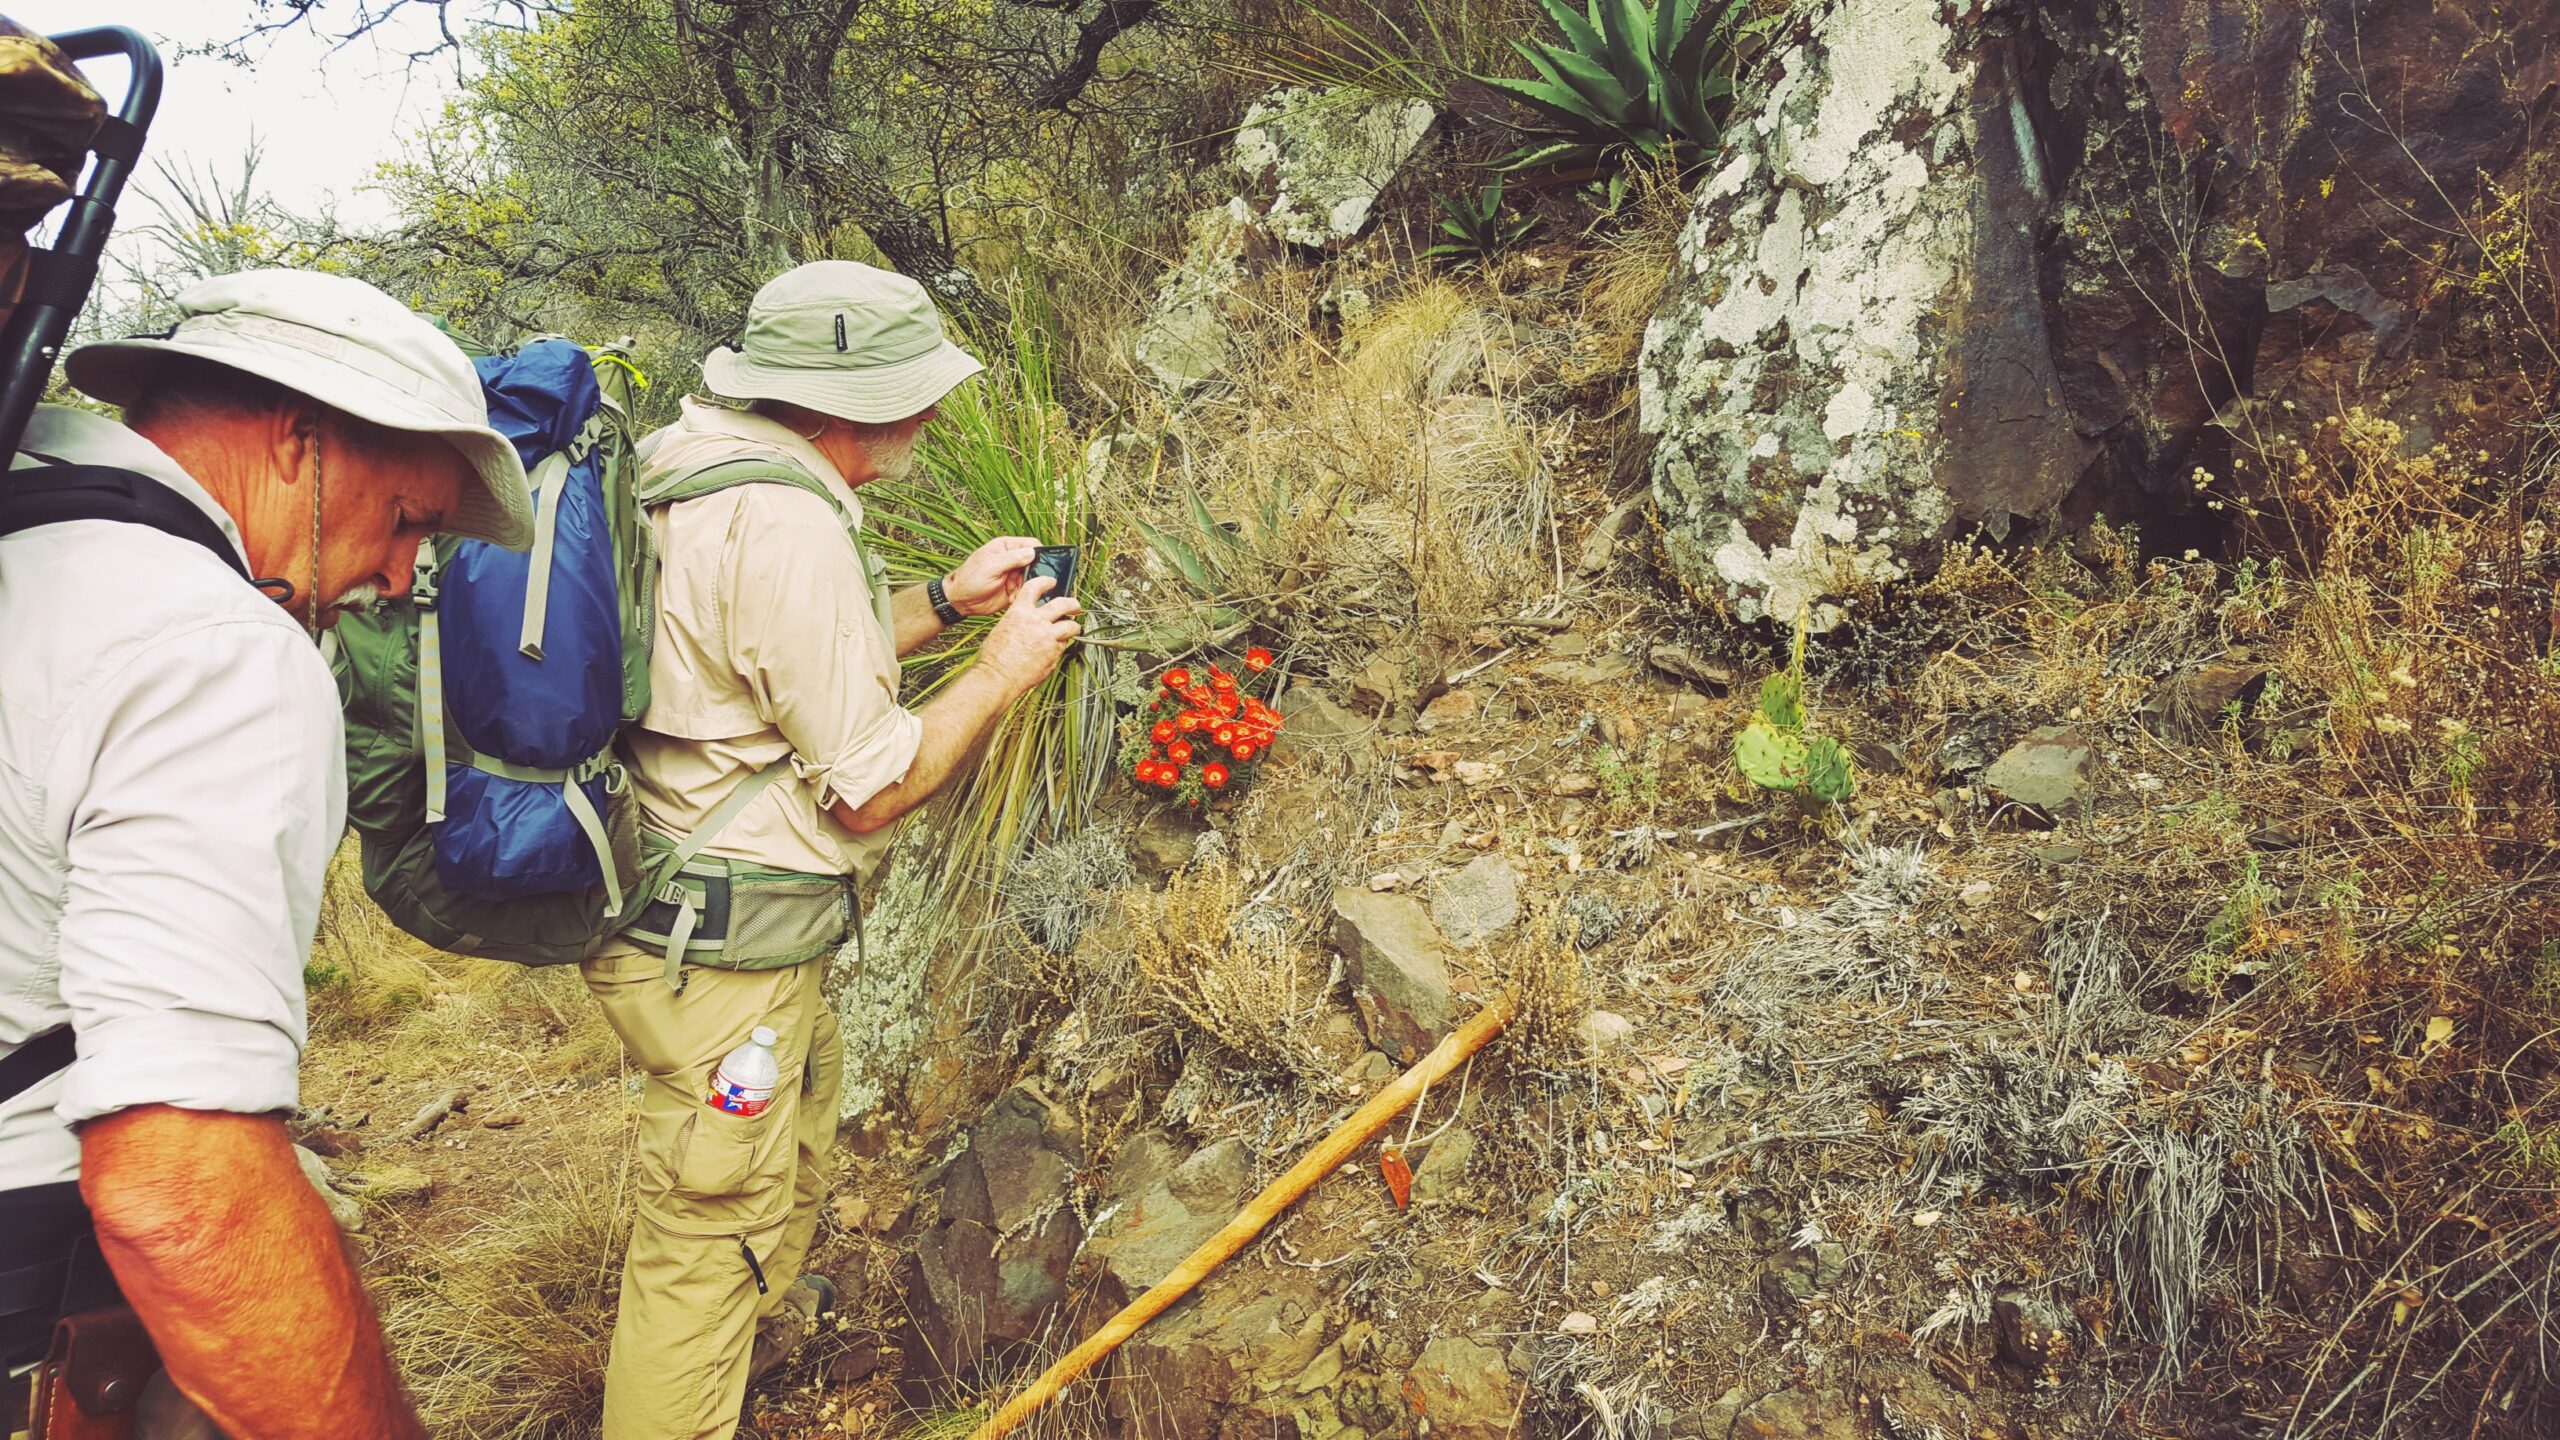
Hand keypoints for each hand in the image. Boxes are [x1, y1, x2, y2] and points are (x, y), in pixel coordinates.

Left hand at [944, 536, 1038, 617]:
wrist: (961, 601)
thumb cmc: (970, 579)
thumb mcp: (990, 566)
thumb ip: (1012, 558)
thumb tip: (1033, 552)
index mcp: (1006, 547)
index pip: (1030, 545)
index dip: (1038, 553)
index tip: (1038, 565)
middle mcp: (1012, 559)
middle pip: (1035, 563)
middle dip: (1033, 574)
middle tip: (1024, 583)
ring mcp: (1014, 575)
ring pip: (1033, 578)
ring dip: (1027, 586)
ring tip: (1014, 592)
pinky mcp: (1014, 589)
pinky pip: (1027, 591)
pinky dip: (1022, 596)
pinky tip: (1011, 598)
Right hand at [977, 575, 1082, 695]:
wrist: (998, 676)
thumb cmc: (994, 656)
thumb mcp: (1003, 628)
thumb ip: (1020, 621)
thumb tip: (1030, 622)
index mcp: (1019, 612)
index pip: (1035, 587)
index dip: (1045, 582)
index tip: (1052, 582)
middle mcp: (1036, 621)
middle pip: (1062, 604)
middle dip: (1072, 603)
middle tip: (1076, 606)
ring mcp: (1047, 637)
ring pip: (1070, 626)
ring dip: (1073, 626)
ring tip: (1074, 628)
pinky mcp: (1053, 653)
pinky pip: (1063, 645)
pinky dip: (1061, 645)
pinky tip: (1055, 649)